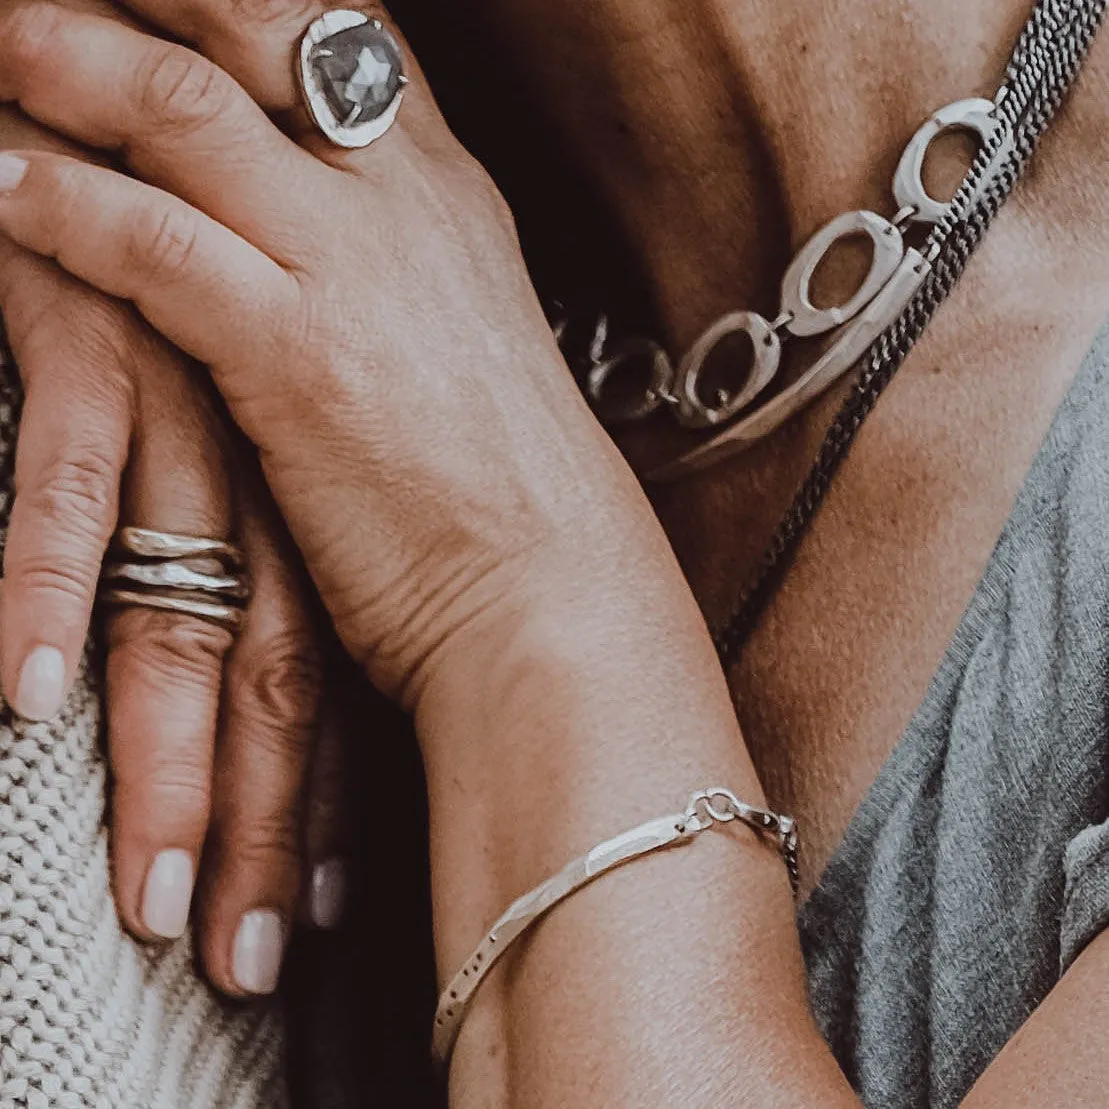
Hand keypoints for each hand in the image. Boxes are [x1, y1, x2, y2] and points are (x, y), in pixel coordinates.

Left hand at [0, 0, 667, 714]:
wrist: (549, 589)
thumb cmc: (501, 484)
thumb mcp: (459, 334)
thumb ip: (394, 256)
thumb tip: (324, 228)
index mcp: (445, 188)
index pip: (334, 23)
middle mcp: (403, 198)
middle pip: (252, 21)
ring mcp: (355, 266)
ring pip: (183, 108)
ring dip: (66, 61)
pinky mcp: (300, 354)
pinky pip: (154, 240)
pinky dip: (61, 204)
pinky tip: (1, 187)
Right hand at [0, 103, 348, 996]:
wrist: (110, 83)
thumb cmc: (163, 264)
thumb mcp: (217, 392)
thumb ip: (234, 499)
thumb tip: (216, 634)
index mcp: (306, 470)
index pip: (330, 663)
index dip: (321, 790)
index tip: (317, 903)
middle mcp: (267, 447)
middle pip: (275, 665)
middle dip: (253, 816)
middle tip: (250, 956)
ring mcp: (187, 392)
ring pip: (183, 603)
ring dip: (157, 758)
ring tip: (149, 896)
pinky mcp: (93, 330)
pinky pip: (69, 475)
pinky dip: (41, 589)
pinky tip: (26, 701)